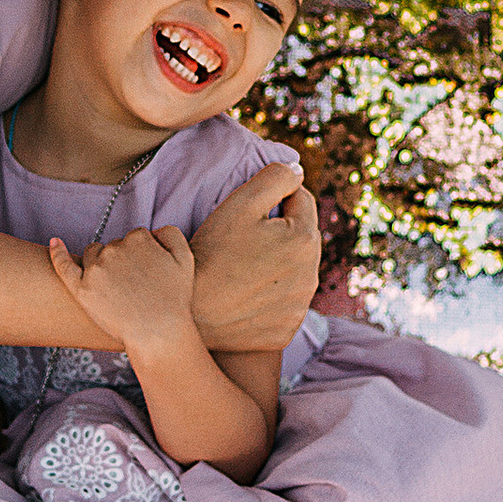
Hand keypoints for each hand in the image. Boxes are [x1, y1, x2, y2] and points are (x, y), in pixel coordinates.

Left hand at [48, 222, 200, 356]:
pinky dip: (57, 253)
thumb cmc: (174, 299)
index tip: (149, 274)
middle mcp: (114, 249)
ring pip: (93, 254)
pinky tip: (54, 243)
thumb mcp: (185, 259)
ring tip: (118, 289)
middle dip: (123, 261)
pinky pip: (63, 265)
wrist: (158, 333)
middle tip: (137, 287)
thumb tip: (151, 231)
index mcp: (138, 239)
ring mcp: (95, 269)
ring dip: (102, 263)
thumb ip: (169, 234)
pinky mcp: (81, 289)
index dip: (143, 257)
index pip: (135, 238)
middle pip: (114, 246)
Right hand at [187, 156, 317, 354]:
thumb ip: (276, 177)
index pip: (301, 201)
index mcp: (305, 238)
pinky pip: (284, 304)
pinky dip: (270, 297)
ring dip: (278, 264)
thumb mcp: (240, 203)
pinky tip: (245, 294)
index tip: (249, 214)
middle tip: (242, 241)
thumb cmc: (211, 252)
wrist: (191, 312)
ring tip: (242, 268)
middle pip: (301, 237)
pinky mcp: (286, 330)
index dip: (274, 200)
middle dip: (279, 232)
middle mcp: (311, 275)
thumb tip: (298, 172)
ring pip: (295, 271)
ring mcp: (299, 306)